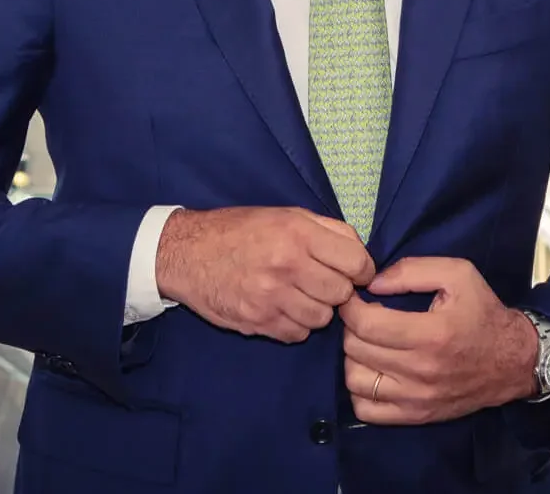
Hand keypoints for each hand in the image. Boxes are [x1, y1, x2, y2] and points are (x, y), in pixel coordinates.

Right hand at [155, 207, 375, 342]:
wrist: (188, 254)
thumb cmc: (240, 231)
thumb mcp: (285, 214)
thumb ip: (328, 230)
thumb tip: (361, 255)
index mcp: (297, 233)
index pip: (356, 262)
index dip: (361, 269)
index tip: (353, 272)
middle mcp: (287, 265)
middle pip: (341, 294)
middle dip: (336, 290)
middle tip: (319, 281)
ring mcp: (272, 297)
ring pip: (322, 319)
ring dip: (316, 309)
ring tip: (298, 294)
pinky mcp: (258, 322)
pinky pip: (297, 334)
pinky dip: (296, 325)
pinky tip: (282, 308)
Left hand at [339, 257, 538, 424]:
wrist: (513, 361)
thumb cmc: (483, 312)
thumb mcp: (458, 274)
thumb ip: (412, 271)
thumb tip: (372, 284)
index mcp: (431, 334)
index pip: (366, 324)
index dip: (350, 307)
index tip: (354, 297)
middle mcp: (421, 370)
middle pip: (357, 349)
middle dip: (350, 327)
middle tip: (362, 316)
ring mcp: (417, 398)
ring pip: (355, 380)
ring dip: (353, 358)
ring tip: (366, 343)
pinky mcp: (416, 416)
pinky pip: (367, 410)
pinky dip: (360, 390)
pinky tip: (372, 370)